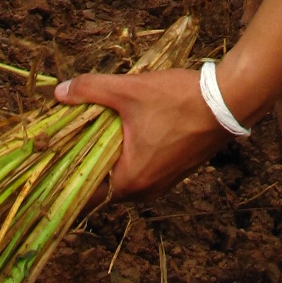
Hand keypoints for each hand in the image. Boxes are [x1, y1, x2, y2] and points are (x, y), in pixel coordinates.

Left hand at [53, 67, 224, 198]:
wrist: (229, 102)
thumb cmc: (179, 100)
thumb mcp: (129, 90)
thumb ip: (91, 90)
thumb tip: (59, 92)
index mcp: (130, 180)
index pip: (85, 192)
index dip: (66, 175)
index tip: (52, 157)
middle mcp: (145, 191)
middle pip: (103, 184)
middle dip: (87, 162)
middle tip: (72, 137)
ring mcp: (163, 183)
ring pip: (124, 177)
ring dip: (111, 157)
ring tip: (97, 130)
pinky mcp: (176, 172)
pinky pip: (142, 170)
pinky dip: (131, 156)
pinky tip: (127, 131)